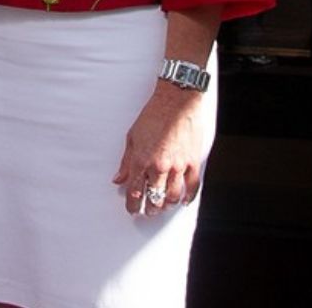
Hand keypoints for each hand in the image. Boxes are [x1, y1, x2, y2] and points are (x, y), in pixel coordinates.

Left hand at [111, 83, 203, 217]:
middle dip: (150, 209)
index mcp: (141, 160)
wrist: (176, 101)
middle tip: (148, 211)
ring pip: (173, 196)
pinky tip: (183, 201)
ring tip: (163, 207)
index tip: (132, 209)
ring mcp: (178, 165)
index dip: (133, 205)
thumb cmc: (154, 115)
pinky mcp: (192, 161)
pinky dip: (188, 197)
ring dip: (167, 205)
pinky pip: (192, 186)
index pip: (135, 192)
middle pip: (154, 198)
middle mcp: (159, 166)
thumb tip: (119, 179)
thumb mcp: (132, 137)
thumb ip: (126, 161)